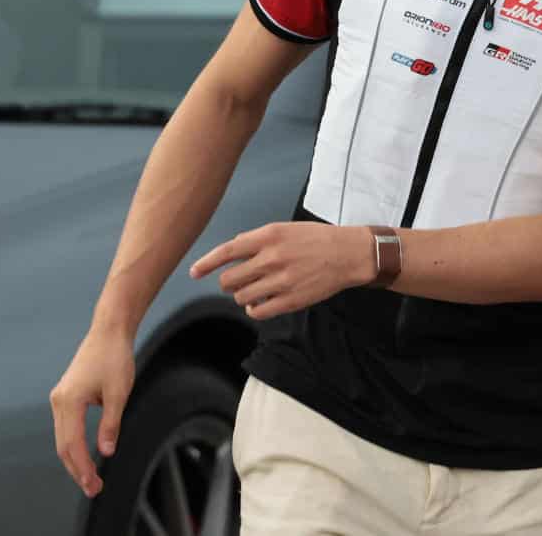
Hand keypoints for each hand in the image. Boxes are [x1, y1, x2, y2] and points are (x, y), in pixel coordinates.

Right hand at [50, 325, 136, 497]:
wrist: (108, 332)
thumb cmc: (115, 358)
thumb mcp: (119, 393)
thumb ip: (110, 424)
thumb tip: (106, 452)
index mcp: (69, 401)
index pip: (73, 444)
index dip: (83, 467)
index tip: (94, 484)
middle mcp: (58, 402)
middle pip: (63, 446)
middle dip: (77, 470)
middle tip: (94, 489)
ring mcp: (59, 399)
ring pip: (62, 439)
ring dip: (74, 460)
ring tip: (90, 479)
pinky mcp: (64, 397)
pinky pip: (65, 428)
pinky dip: (73, 446)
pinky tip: (84, 458)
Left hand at [190, 222, 374, 319]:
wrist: (348, 254)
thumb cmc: (317, 239)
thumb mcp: (285, 229)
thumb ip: (257, 239)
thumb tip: (232, 248)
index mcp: (269, 236)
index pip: (227, 251)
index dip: (206, 264)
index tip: (194, 273)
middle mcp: (272, 258)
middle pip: (229, 279)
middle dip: (230, 282)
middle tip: (240, 280)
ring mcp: (281, 281)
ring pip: (241, 297)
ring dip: (243, 295)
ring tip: (256, 290)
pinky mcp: (290, 300)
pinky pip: (257, 311)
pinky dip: (254, 309)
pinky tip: (261, 302)